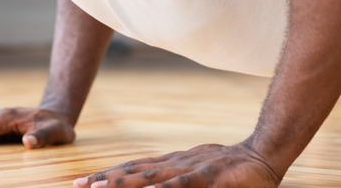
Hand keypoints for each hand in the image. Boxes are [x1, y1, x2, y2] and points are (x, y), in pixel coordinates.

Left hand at [72, 143, 281, 187]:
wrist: (262, 155)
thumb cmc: (227, 171)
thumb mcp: (195, 176)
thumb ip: (173, 183)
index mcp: (170, 165)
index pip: (132, 168)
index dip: (107, 175)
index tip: (82, 182)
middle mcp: (174, 164)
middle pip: (134, 170)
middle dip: (105, 179)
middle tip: (77, 185)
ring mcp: (191, 169)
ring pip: (152, 177)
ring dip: (125, 182)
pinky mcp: (210, 177)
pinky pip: (184, 184)